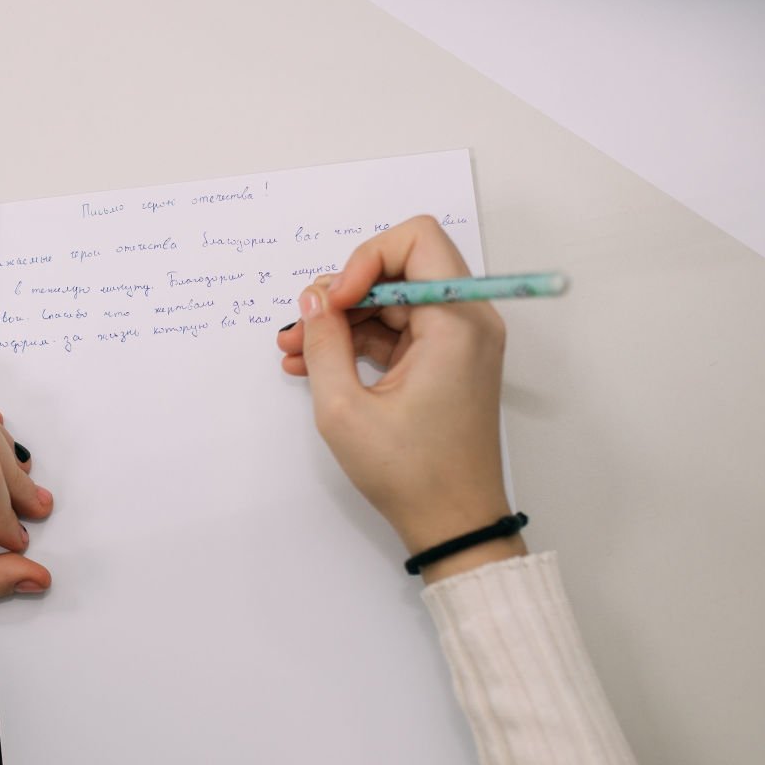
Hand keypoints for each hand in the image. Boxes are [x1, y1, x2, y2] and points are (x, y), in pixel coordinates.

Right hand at [277, 216, 523, 579]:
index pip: (416, 240)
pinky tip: (315, 363)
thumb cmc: (412, 475)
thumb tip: (313, 301)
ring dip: (344, 319)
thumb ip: (324, 343)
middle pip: (401, 267)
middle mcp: (469, 322)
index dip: (364, 259)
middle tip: (303, 325)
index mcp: (457, 323)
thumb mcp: (345, 409)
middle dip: (345, 291)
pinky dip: (359, 340)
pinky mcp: (448, 362)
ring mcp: (460, 342)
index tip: (334, 302)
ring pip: (394, 300)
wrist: (454, 524)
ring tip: (296, 349)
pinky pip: (399, 330)